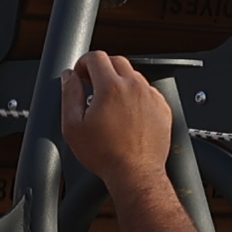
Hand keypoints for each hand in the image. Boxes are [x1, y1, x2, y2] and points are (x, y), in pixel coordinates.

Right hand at [60, 51, 169, 188]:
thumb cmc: (106, 155)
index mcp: (111, 87)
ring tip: (109, 103)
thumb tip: (69, 77)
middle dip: (101, 69)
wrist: (135, 174)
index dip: (83, 63)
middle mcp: (134, 87)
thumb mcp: (74, 126)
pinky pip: (147, 91)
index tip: (81, 74)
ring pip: (133, 76)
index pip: (96, 57)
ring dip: (119, 82)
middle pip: (116, 61)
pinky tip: (126, 113)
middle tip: (92, 85)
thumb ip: (69, 94)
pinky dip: (136, 96)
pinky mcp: (162, 108)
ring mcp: (151, 96)